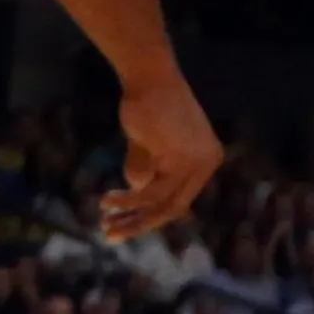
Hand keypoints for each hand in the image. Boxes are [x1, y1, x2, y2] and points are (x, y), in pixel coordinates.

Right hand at [106, 73, 224, 237]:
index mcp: (207, 161)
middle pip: (173, 208)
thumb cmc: (148, 107)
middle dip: (139, 224)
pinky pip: (151, 191)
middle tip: (110, 234)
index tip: (123, 226)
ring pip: (161, 204)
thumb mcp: (149, 145)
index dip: (150, 217)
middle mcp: (209, 163)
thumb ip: (147, 169)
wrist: (149, 79)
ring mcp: (198, 162)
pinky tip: (107, 200)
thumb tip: (137, 193)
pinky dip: (128, 200)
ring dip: (129, 215)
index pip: (179, 200)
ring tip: (104, 219)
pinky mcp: (181, 159)